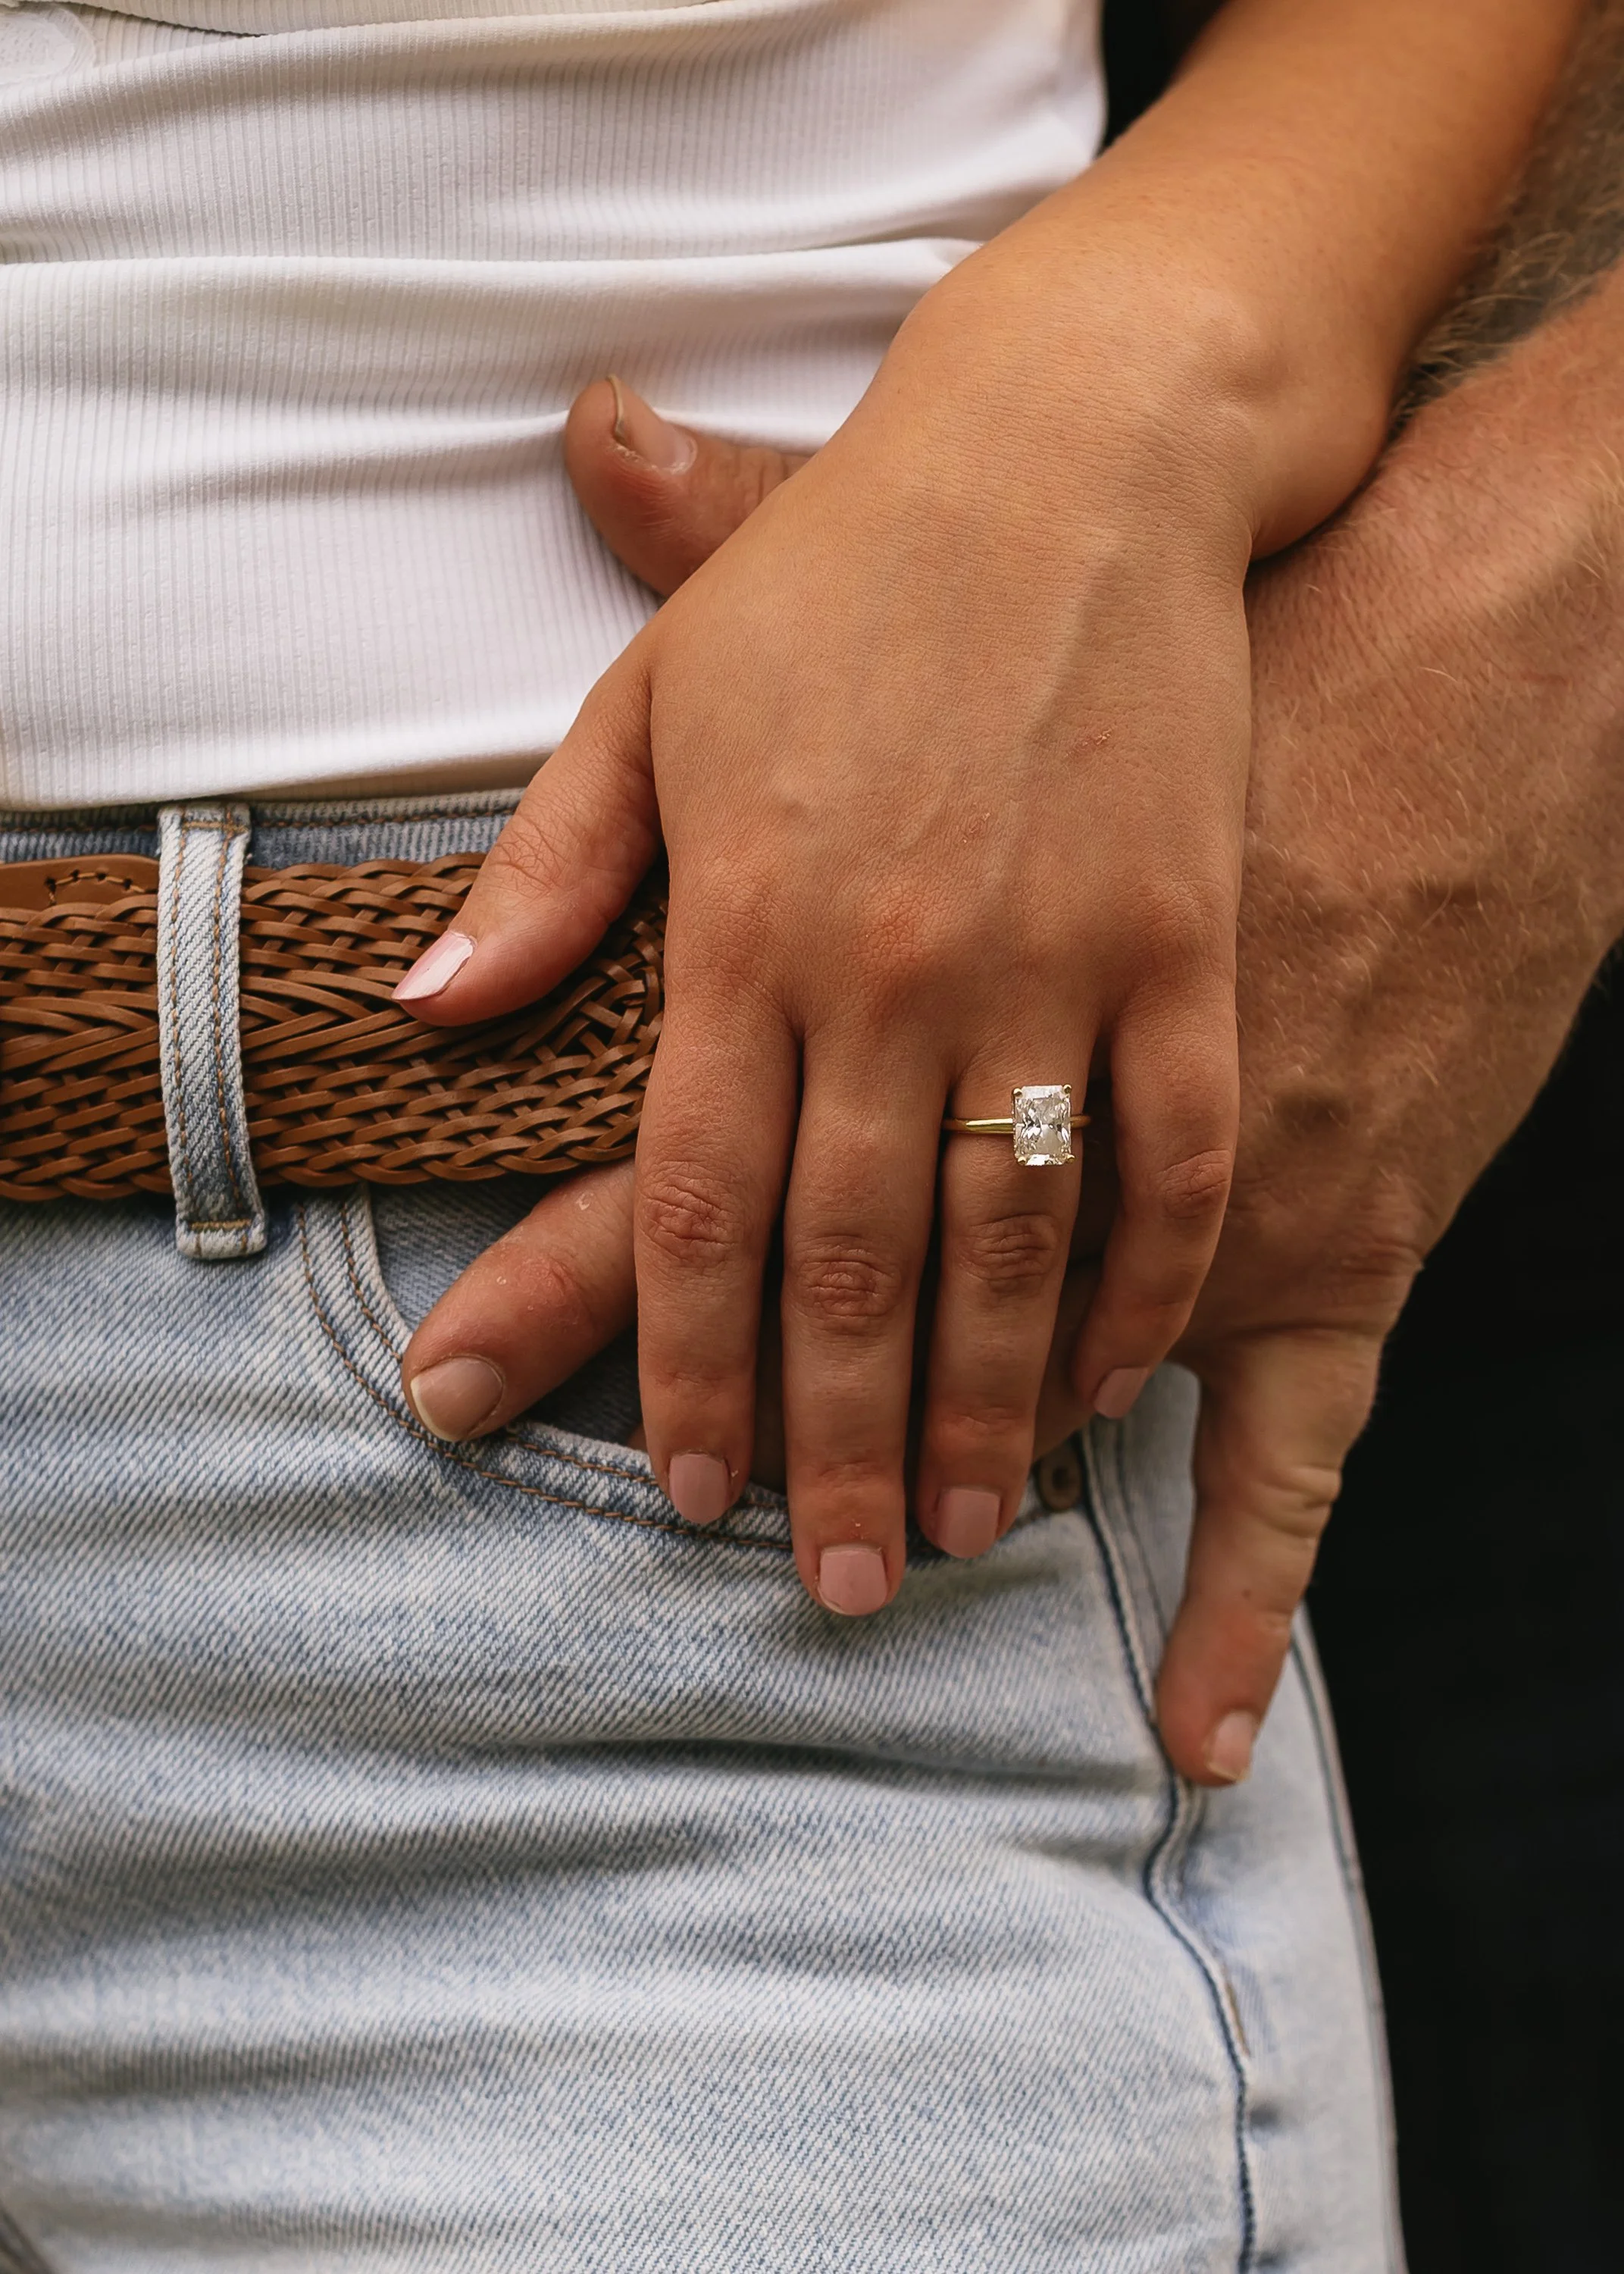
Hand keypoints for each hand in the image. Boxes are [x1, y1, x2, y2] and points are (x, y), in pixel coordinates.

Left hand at [407, 300, 1623, 1778]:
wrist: (1074, 455)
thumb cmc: (846, 579)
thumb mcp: (649, 697)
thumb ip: (543, 875)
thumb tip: (430, 1013)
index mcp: (743, 924)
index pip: (692, 1202)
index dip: (680, 1368)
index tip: (688, 1487)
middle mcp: (888, 967)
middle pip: (850, 1261)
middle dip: (840, 1446)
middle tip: (843, 1586)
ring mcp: (1050, 956)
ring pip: (1011, 1237)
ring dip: (991, 1406)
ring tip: (973, 1530)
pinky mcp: (1179, 935)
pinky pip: (1167, 1147)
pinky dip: (1145, 1279)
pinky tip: (1114, 1378)